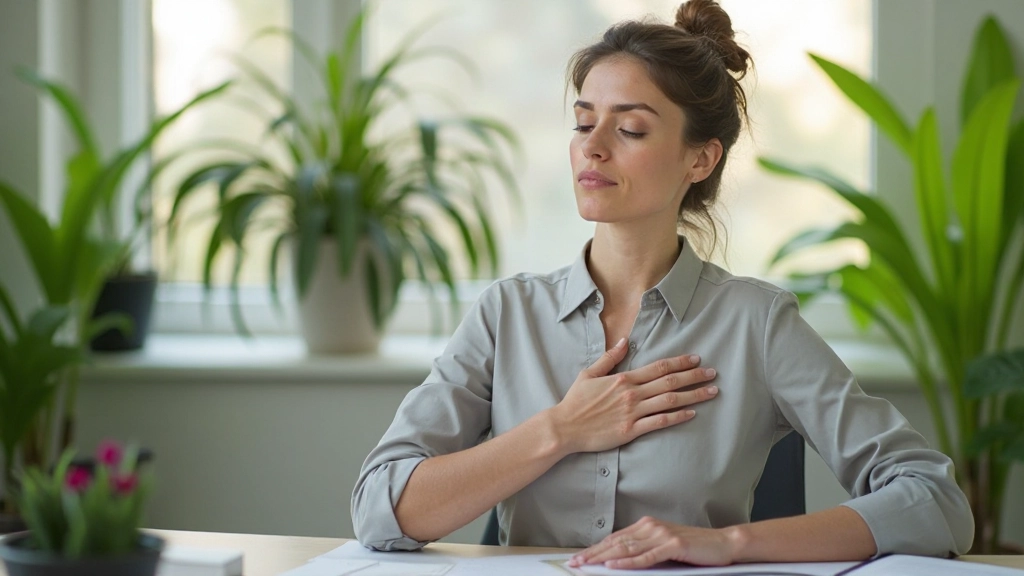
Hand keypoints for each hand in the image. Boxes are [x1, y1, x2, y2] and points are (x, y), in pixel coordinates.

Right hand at [548, 339, 718, 454]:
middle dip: (694, 376)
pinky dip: (678, 417)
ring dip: (693, 395)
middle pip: (670, 382)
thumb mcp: (589, 373)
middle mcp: (632, 394)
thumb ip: (609, 357)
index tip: (696, 359)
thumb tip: (623, 340)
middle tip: (713, 373)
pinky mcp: (631, 430)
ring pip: (670, 401)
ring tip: (711, 391)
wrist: (565, 427)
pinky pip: (660, 422)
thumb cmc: (576, 401)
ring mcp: (633, 412)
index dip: (680, 362)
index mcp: (623, 378)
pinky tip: (692, 413)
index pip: (658, 367)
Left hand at [567, 516, 739, 568]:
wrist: (722, 542)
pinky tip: (615, 566)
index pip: (615, 538)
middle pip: (616, 543)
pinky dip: (628, 562)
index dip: (595, 548)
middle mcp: (651, 527)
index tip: (580, 557)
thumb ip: (644, 549)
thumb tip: (619, 559)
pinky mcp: (673, 545)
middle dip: (593, 553)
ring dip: (604, 558)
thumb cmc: (694, 547)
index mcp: (647, 525)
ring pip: (626, 549)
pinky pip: (646, 556)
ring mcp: (662, 535)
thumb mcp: (664, 546)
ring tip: (587, 564)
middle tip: (575, 562)